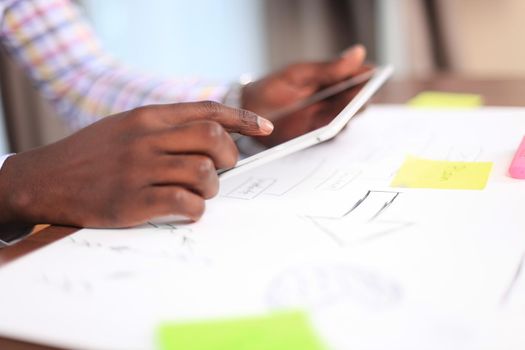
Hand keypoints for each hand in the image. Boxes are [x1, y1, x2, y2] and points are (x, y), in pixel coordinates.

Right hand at [0, 102, 272, 227]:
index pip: (208, 109)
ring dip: (212, 188)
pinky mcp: (132, 202)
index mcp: (148, 117)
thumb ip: (165, 127)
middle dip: (230, 157)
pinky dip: (196, 209)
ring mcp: (139, 170)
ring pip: (204, 173)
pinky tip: (187, 209)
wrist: (44, 179)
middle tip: (222, 170)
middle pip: (214, 139)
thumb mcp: (126, 126)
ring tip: (200, 193)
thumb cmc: (91, 155)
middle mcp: (146, 139)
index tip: (264, 128)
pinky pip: (185, 203)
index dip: (242, 118)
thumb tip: (213, 137)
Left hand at [242, 45, 366, 145]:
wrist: (247, 112)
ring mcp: (323, 119)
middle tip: (363, 93)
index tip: (373, 74)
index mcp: (328, 81)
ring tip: (351, 107)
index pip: (354, 77)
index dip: (365, 76)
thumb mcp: (298, 75)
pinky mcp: (315, 136)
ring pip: (347, 118)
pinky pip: (332, 134)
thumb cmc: (271, 89)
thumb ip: (327, 69)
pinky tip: (338, 123)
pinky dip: (337, 129)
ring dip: (350, 114)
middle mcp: (329, 101)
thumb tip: (359, 52)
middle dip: (361, 96)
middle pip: (355, 100)